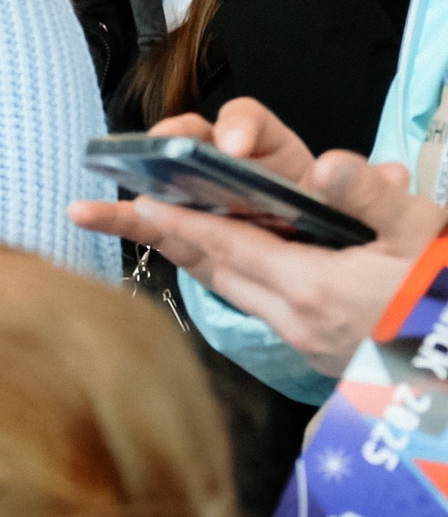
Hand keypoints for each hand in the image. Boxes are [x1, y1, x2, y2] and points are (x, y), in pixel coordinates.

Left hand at [70, 102, 445, 374]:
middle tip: (100, 211)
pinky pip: (249, 301)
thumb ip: (371, 199)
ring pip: (225, 287)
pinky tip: (211, 255)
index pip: (225, 246)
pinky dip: (222, 273)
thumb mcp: (423, 236)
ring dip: (185, 254)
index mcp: (314, 289)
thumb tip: (327, 165)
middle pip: (208, 269)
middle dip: (157, 235)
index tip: (126, 201)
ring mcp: (301, 340)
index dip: (174, 219)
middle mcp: (294, 319)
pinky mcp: (313, 351)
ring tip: (141, 224)